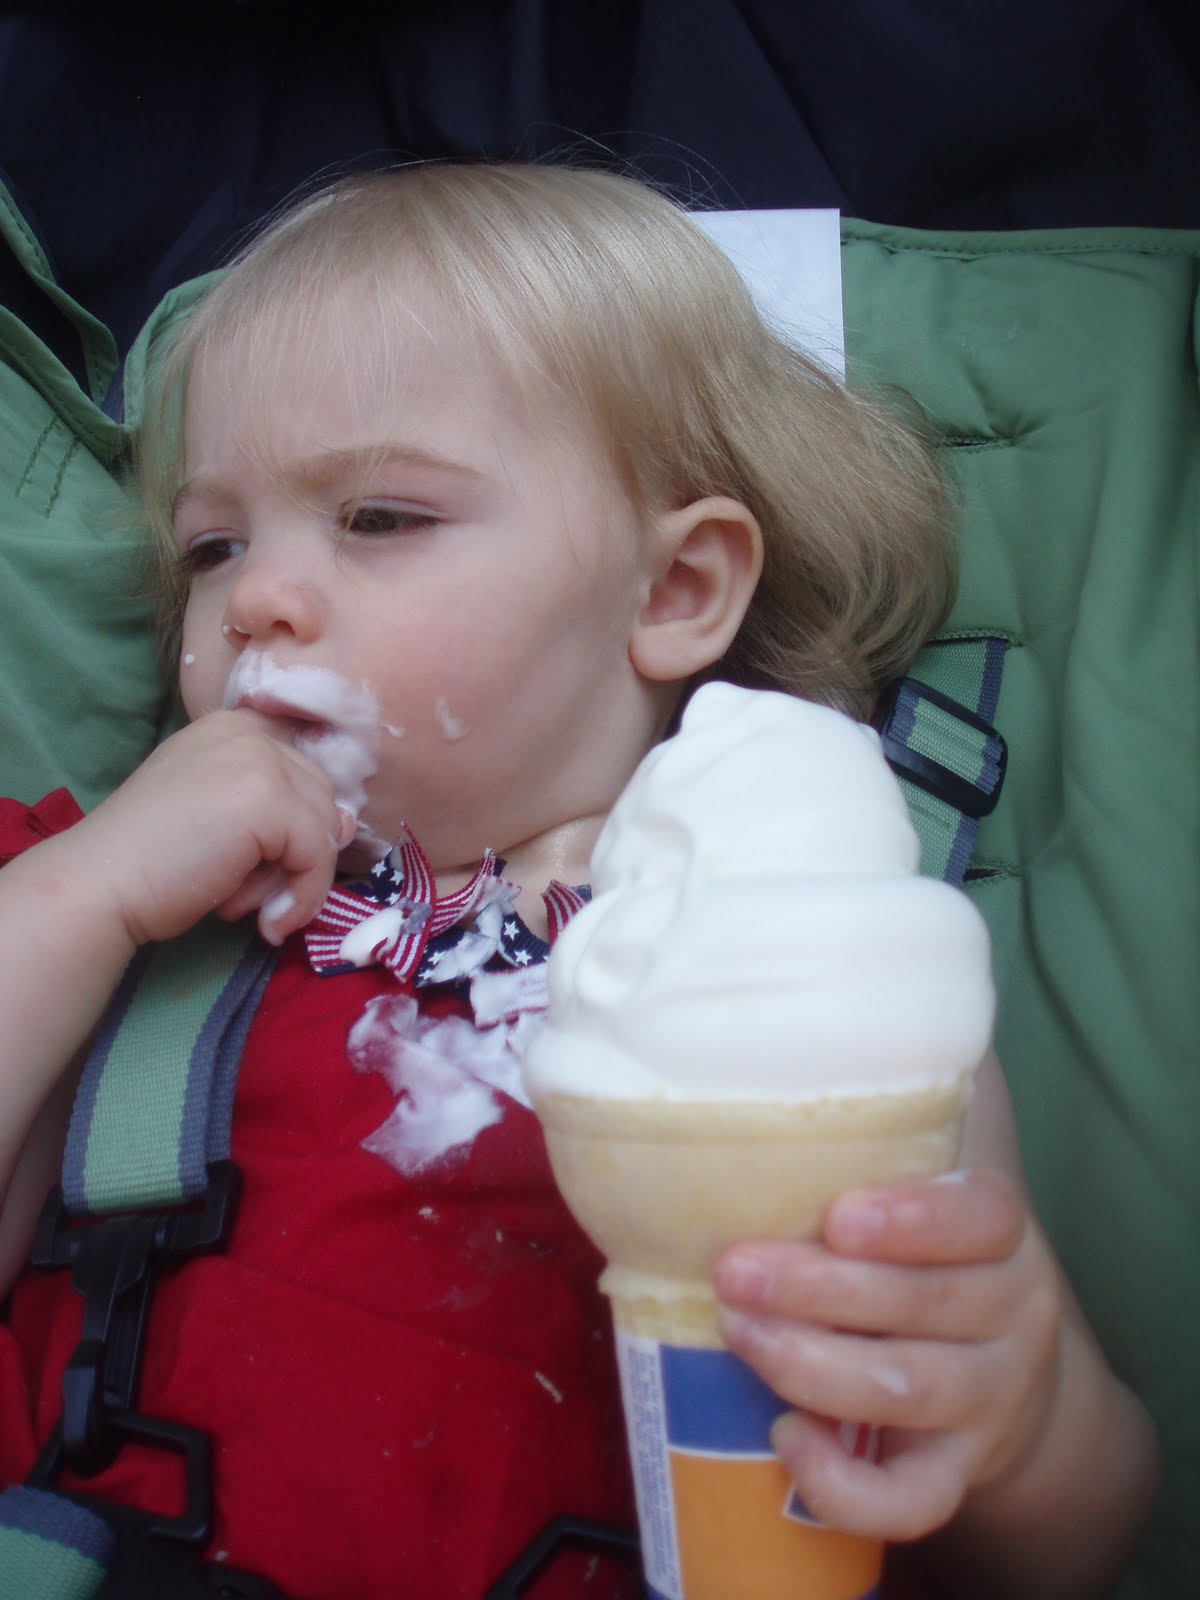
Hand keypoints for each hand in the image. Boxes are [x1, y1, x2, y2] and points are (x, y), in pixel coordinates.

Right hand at [72, 709, 355, 947]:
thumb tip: (348, 825)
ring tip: (242, 903)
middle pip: (321, 800)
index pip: (304, 775)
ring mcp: (261, 762)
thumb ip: (279, 811)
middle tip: (244, 894)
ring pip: (325, 829)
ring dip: (294, 880)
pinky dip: (302, 899)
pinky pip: (319, 857)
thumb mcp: (223, 819)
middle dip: (293, 856)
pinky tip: (265, 923)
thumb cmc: (150, 859)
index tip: (263, 866)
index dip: (295, 827)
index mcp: (233, 728)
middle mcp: (249, 732)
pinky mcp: (269, 802)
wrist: (101, 884)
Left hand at [713, 1168, 1062, 1542]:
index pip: (984, 1216)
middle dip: (816, 1287)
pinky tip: (786, 1436)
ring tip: (738, 1331)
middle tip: (732, 1270)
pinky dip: (845, 1482)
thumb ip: (876, 1133)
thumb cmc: (932, 1258)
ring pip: (907, 1390)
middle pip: (923, 1302)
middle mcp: (1010, 1315)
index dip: (913, 1217)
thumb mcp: (929, 1190)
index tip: (837, 1215)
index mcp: (1000, 1234)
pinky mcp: (958, 1474)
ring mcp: (989, 1402)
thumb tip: (770, 1066)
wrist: (1010, 1382)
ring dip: (810, 1362)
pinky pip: (912, 1500)